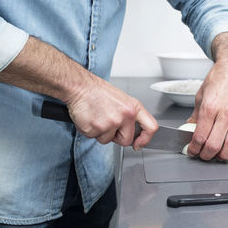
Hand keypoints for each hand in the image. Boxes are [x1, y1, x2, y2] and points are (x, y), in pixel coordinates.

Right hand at [0, 36, 157, 148]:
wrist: (75, 84)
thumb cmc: (97, 91)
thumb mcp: (120, 100)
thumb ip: (131, 116)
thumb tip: (138, 137)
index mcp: (133, 106)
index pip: (152, 127)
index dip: (148, 139)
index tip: (141, 143)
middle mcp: (125, 114)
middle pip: (127, 139)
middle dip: (117, 135)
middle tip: (108, 121)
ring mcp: (111, 122)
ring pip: (110, 141)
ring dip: (102, 133)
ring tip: (97, 116)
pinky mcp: (96, 128)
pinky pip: (96, 139)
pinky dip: (90, 132)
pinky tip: (88, 117)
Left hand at [186, 32, 227, 160]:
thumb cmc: (218, 78)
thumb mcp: (200, 95)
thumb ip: (196, 115)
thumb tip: (190, 128)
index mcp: (210, 108)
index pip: (200, 136)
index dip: (193, 148)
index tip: (191, 151)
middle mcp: (225, 113)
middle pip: (215, 144)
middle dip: (206, 155)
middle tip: (202, 155)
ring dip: (224, 155)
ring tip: (217, 155)